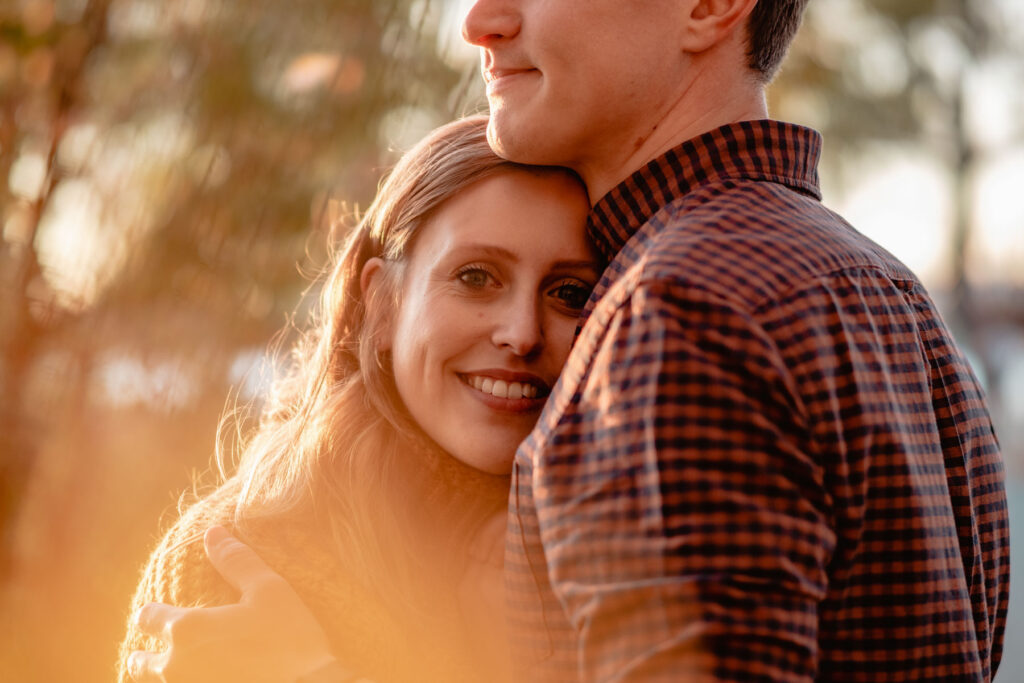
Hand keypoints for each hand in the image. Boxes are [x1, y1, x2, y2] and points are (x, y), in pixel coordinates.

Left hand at [127, 526, 340, 682]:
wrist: (312, 681)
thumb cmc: (291, 634)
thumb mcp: (268, 588)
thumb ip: (235, 560)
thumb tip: (211, 532)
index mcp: (186, 629)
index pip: (146, 618)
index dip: (154, 613)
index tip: (162, 613)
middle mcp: (176, 666)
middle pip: (139, 662)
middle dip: (147, 653)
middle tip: (165, 648)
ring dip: (163, 676)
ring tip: (183, 670)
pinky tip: (206, 679)